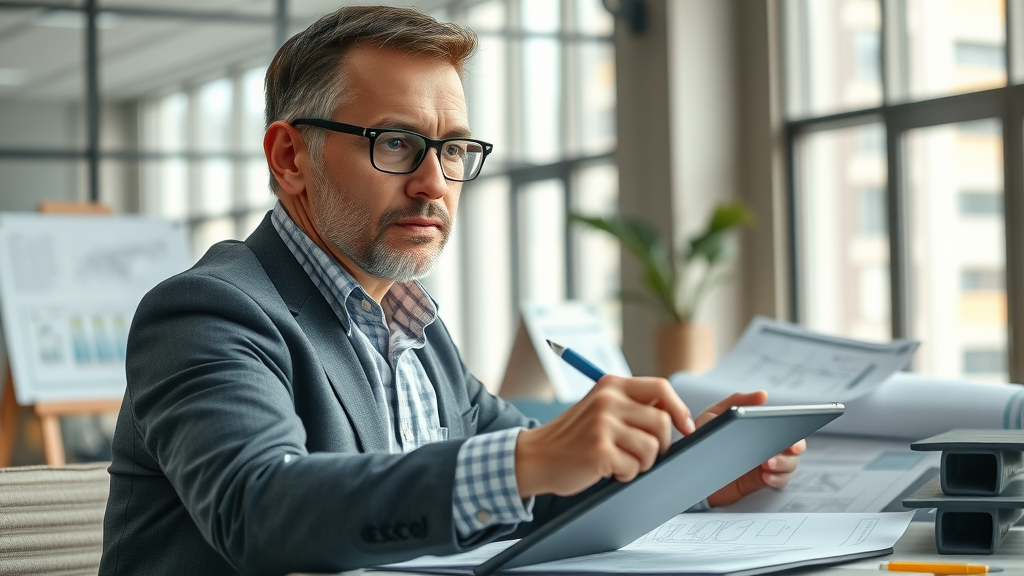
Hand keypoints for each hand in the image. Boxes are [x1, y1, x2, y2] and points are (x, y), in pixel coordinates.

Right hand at [515, 375, 694, 497]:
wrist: (536, 456)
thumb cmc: (573, 437)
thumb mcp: (601, 409)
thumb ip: (631, 406)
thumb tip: (674, 415)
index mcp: (611, 385)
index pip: (661, 388)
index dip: (679, 409)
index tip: (684, 428)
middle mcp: (608, 400)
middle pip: (662, 422)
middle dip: (660, 445)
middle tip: (642, 455)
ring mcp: (603, 425)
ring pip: (652, 448)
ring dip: (641, 463)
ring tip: (621, 462)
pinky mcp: (600, 450)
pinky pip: (634, 467)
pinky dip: (625, 475)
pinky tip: (607, 470)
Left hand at [698, 391, 806, 506]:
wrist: (690, 466)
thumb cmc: (703, 437)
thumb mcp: (715, 414)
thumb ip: (737, 401)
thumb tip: (764, 395)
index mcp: (760, 428)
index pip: (785, 426)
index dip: (795, 427)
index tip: (793, 428)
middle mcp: (767, 445)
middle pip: (794, 446)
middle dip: (794, 446)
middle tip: (788, 448)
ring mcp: (766, 464)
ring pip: (790, 464)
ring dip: (784, 463)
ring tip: (767, 463)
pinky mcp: (760, 481)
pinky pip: (779, 481)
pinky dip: (777, 478)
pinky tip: (765, 476)